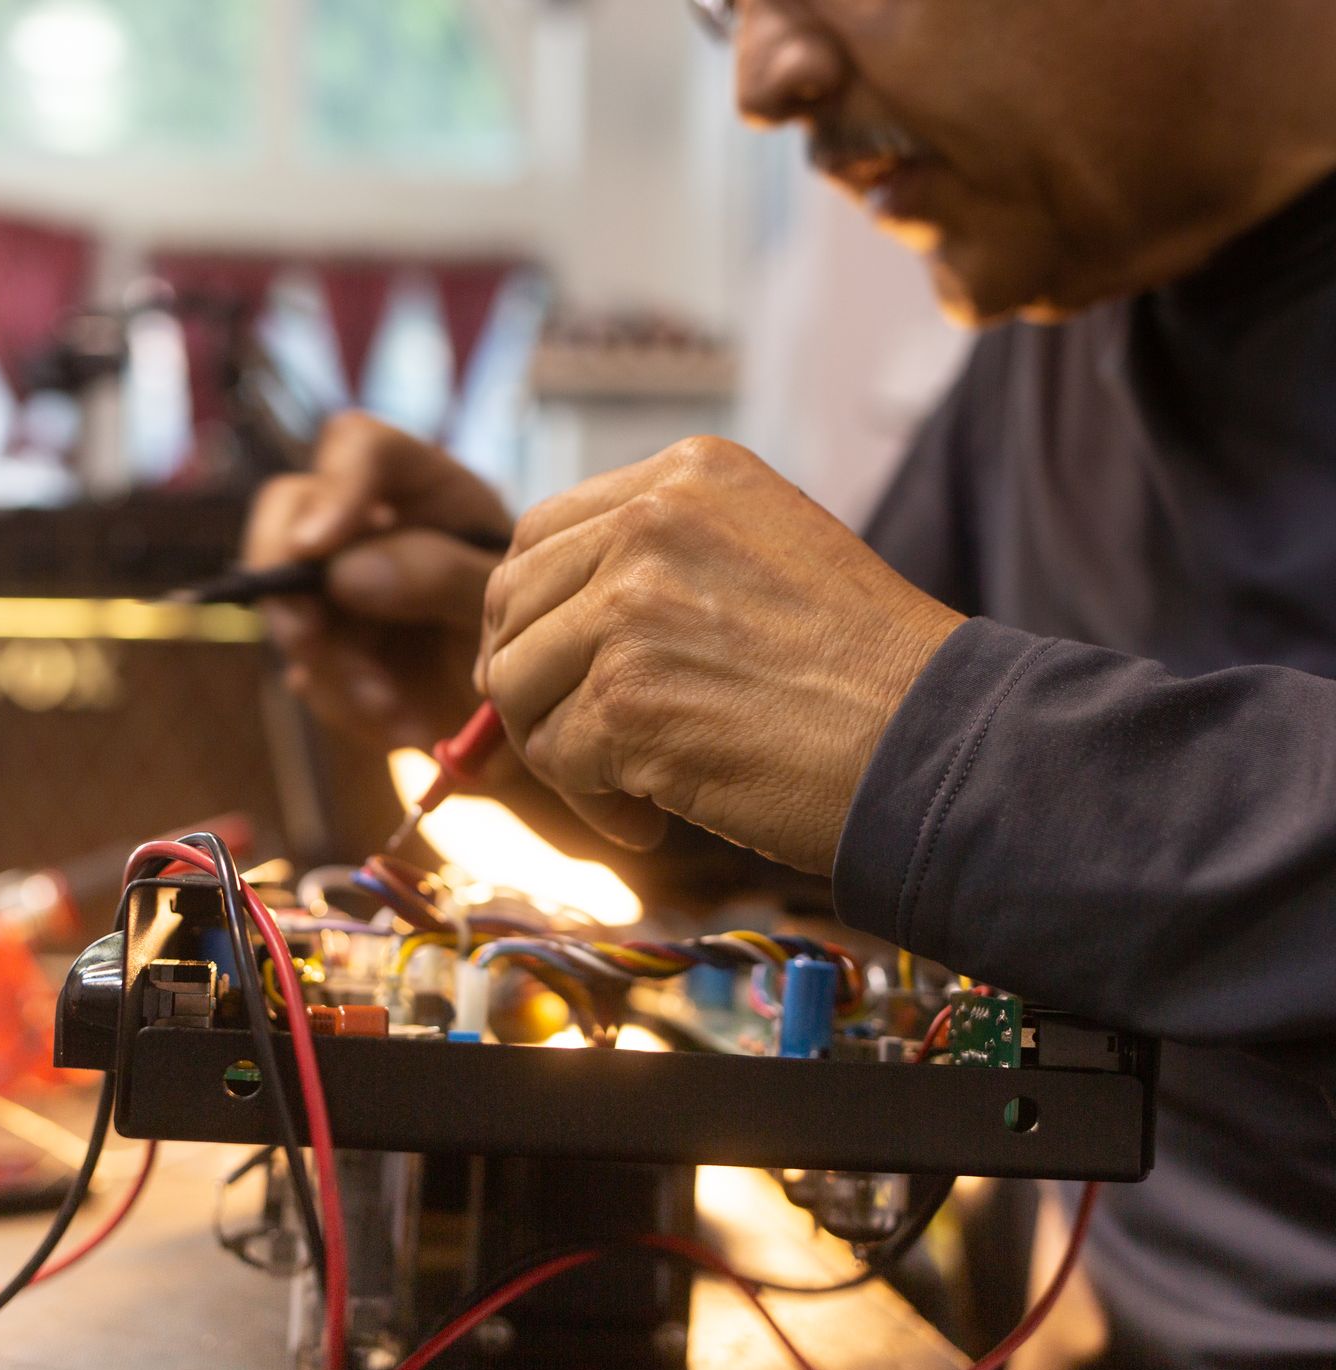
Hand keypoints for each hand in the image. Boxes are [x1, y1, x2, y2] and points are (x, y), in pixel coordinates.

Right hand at [245, 412, 509, 749]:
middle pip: (286, 507)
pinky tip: (404, 727)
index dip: (331, 490)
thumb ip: (442, 576)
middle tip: (305, 638)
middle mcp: (372, 525)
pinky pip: (308, 672)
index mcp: (426, 487)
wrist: (538, 716)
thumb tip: (343, 573)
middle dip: (282, 577)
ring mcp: (342, 586)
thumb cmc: (539, 633)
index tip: (315, 549)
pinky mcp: (332, 648)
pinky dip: (345, 707)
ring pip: (290, 603)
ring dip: (329, 666)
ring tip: (392, 710)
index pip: (359, 447)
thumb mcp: (512, 602)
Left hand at [475, 436, 964, 869]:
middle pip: (510, 608)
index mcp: (686, 474)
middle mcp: (650, 521)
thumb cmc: (861, 674)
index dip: (528, 614)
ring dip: (557, 752)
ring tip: (629, 786)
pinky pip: (555, 761)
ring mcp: (631, 608)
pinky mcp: (625, 699)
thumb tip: (522, 633)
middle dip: (529, 687)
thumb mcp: (761, 558)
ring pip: (514, 685)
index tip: (554, 673)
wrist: (937, 743)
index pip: (540, 534)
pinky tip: (654, 818)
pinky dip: (594, 807)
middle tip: (581, 744)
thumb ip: (654, 565)